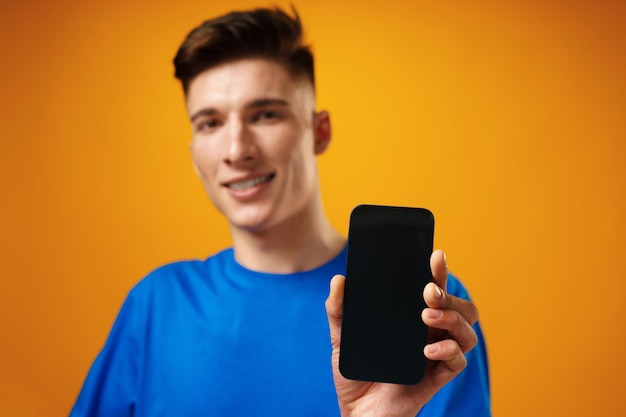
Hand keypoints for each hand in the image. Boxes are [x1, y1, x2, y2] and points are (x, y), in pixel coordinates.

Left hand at [325, 250, 478, 416]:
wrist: (356, 411)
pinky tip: (428, 349)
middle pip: (461, 307)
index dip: (439, 272)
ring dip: (453, 319)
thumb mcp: (341, 338)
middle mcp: (430, 334)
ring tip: (427, 316)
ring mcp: (436, 356)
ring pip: (467, 331)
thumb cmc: (355, 373)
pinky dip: (448, 350)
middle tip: (428, 291)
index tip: (436, 256)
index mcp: (413, 319)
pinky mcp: (437, 379)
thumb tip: (339, 281)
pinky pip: (458, 362)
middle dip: (449, 294)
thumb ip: (338, 310)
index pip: (434, 290)